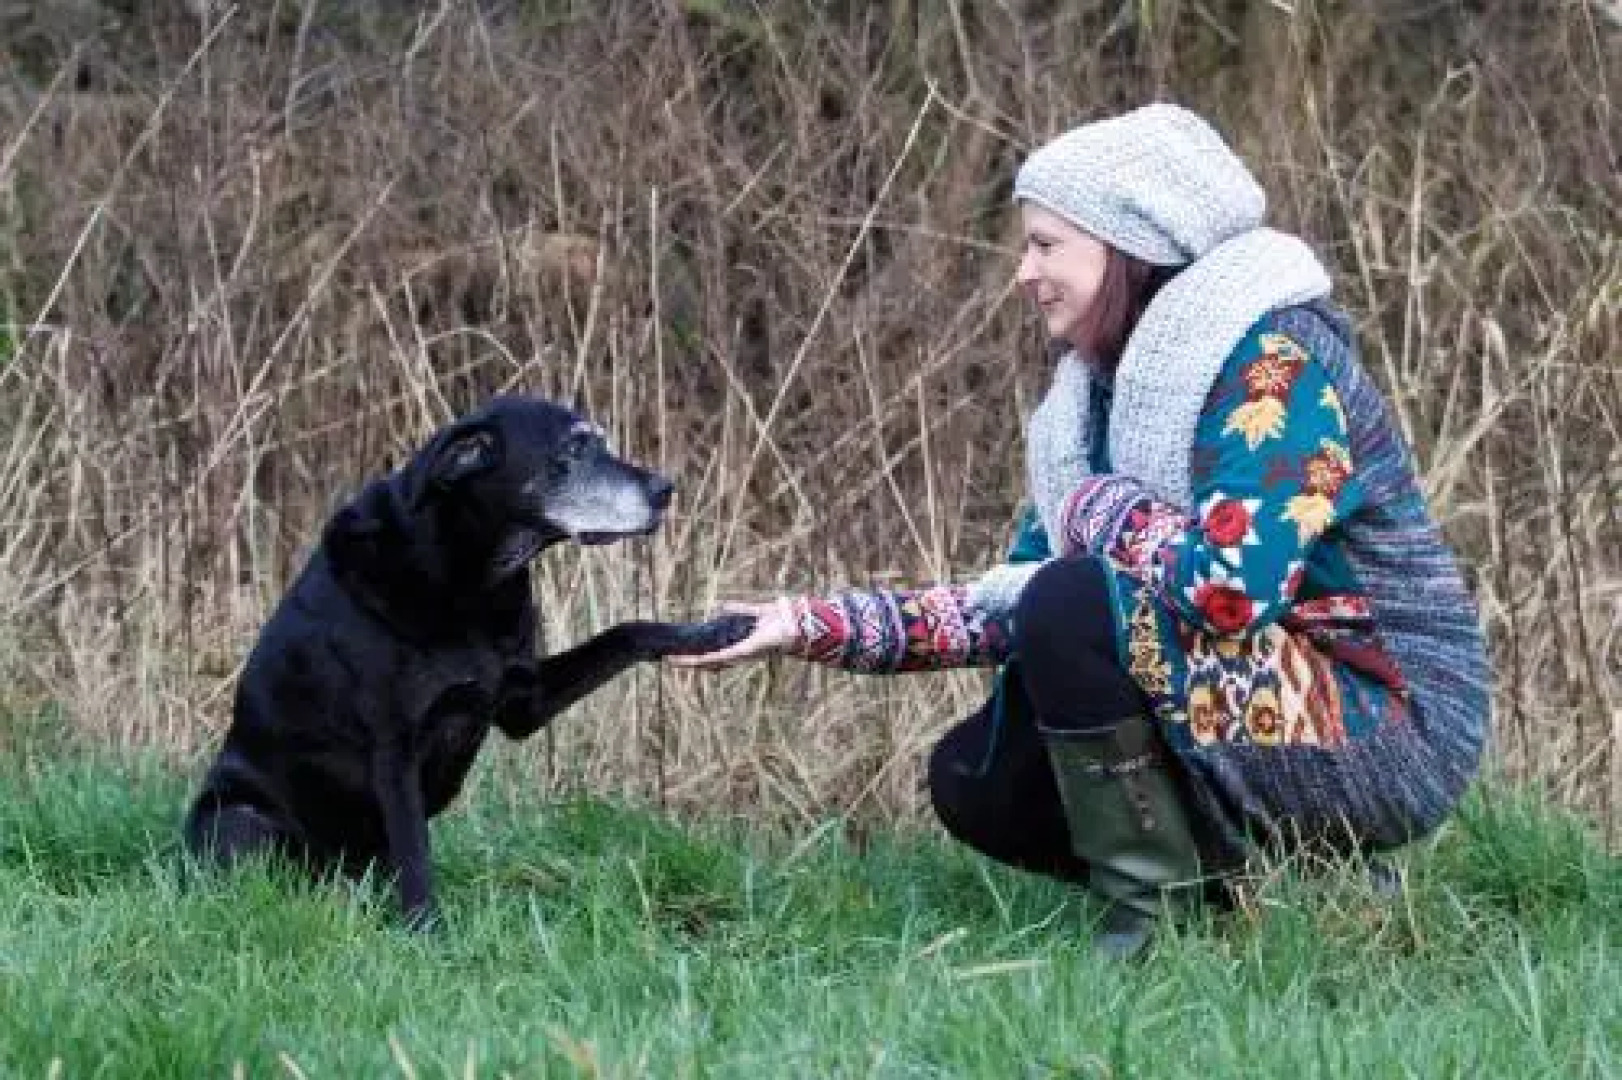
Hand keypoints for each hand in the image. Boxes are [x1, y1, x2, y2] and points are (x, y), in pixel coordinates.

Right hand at [665, 600, 798, 669]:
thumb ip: (735, 609)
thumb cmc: (778, 619)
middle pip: (709, 662)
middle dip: (689, 661)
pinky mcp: (738, 654)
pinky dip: (698, 659)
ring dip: (689, 662)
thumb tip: (717, 608)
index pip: (715, 653)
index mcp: (740, 646)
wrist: (794, 624)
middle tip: (670, 660)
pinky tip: (684, 659)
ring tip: (671, 661)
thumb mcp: (751, 611)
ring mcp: (738, 656)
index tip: (681, 653)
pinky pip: (714, 658)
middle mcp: (738, 655)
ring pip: (708, 663)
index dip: (697, 654)